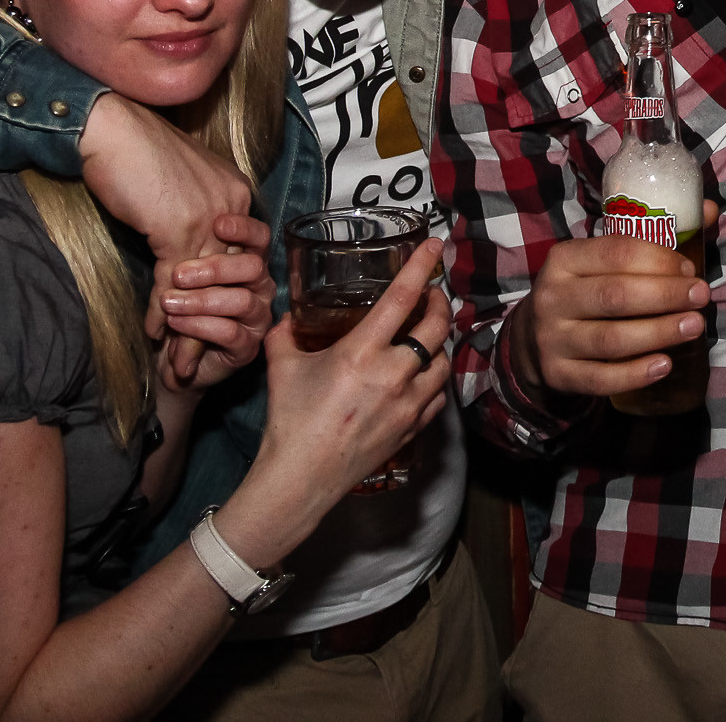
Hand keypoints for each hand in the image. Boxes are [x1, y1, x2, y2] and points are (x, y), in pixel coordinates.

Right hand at [81, 93, 253, 358]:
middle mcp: (231, 205)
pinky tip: (154, 332)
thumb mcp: (176, 184)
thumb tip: (185, 244)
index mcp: (235, 193)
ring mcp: (209, 216)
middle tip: (200, 356)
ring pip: (205, 286)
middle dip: (213, 321)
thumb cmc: (135, 152)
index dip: (224, 292)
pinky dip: (164, 310)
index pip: (237, 256)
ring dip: (189, 328)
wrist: (109, 128)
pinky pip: (175, 280)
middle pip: (227, 277)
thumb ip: (191, 213)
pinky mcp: (180, 227)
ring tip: (178, 361)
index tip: (214, 321)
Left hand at [156, 214, 274, 390]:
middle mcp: (261, 287)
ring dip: (201, 301)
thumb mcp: (180, 276)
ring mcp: (258, 317)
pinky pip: (229, 332)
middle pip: (253, 267)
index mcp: (249, 262)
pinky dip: (199, 326)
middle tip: (179, 274)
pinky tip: (175, 324)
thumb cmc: (179, 308)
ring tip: (169, 303)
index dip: (244, 229)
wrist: (173, 357)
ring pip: (241, 301)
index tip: (218, 224)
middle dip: (215, 268)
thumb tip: (169, 225)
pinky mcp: (248, 347)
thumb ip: (187, 254)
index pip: (259, 238)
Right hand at [256, 237, 454, 513]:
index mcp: (361, 353)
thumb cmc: (289, 422)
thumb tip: (288, 316)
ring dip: (440, 342)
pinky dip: (435, 379)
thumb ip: (286, 333)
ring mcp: (407, 404)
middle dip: (439, 302)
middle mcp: (392, 375)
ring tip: (428, 334)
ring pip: (444, 360)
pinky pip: (439, 395)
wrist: (299, 479)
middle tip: (432, 294)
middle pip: (436, 326)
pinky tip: (424, 375)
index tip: (434, 246)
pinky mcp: (413, 428)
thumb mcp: (281, 367)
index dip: (420, 267)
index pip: (401, 298)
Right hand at [509, 202, 719, 400]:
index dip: (658, 260)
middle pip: (615, 296)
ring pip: (610, 339)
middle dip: (665, 296)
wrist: (536, 335)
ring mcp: (552, 339)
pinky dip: (634, 374)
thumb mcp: (604, 259)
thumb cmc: (587, 288)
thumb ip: (655, 235)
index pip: (615, 252)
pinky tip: (664, 365)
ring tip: (695, 327)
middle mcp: (553, 297)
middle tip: (702, 297)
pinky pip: (600, 378)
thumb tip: (710, 209)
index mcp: (564, 258)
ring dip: (658, 333)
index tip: (691, 270)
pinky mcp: (558, 375)